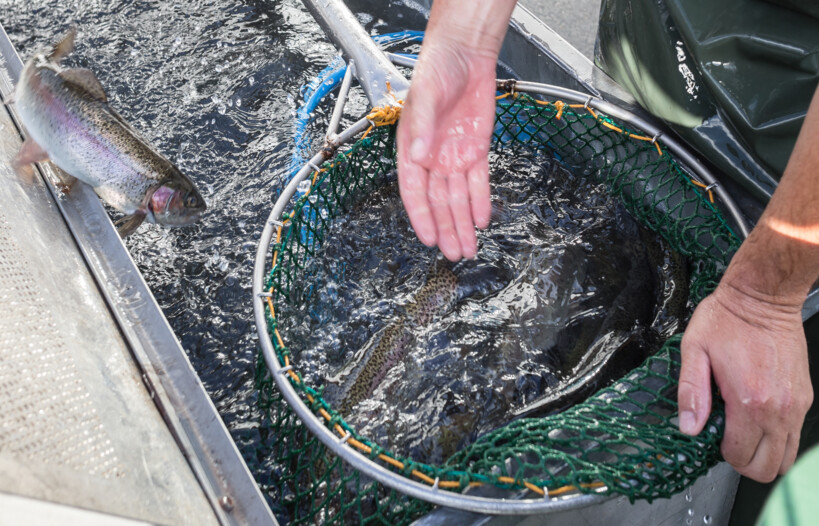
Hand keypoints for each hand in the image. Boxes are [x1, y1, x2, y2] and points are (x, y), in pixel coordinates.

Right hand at [396, 43, 496, 260]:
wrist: (465, 55)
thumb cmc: (436, 70)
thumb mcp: (426, 96)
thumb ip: (422, 127)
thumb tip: (419, 157)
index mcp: (412, 149)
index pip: (415, 191)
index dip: (421, 216)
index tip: (429, 238)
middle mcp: (433, 158)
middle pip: (439, 202)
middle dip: (447, 229)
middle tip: (454, 255)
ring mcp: (455, 156)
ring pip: (459, 198)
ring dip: (463, 224)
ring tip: (468, 249)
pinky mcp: (476, 150)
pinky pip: (479, 182)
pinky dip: (481, 202)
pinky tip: (482, 221)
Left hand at [678, 281, 812, 481]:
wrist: (762, 298)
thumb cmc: (726, 320)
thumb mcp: (694, 350)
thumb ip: (690, 392)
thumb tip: (688, 427)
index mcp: (750, 401)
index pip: (740, 456)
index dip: (721, 452)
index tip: (712, 432)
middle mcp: (779, 409)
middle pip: (768, 468)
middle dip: (744, 462)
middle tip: (726, 439)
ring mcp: (797, 405)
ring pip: (787, 457)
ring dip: (763, 454)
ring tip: (742, 431)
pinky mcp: (804, 397)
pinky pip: (796, 436)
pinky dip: (777, 438)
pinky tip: (756, 418)